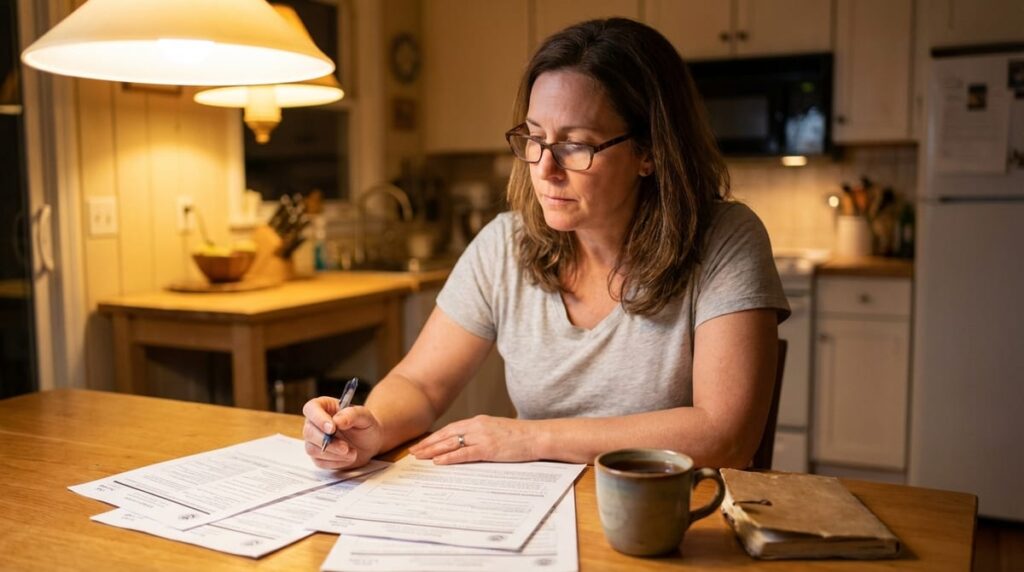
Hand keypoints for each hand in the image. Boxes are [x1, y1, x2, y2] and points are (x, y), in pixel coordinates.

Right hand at [302, 396, 382, 469]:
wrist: (370, 442)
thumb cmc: (365, 425)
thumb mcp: (364, 416)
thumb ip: (351, 415)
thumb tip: (337, 421)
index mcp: (323, 406)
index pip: (311, 408)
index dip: (318, 418)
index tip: (332, 428)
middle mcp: (315, 423)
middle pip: (308, 432)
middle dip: (328, 442)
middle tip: (345, 447)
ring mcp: (314, 440)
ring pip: (312, 449)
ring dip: (333, 453)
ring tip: (352, 452)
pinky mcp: (318, 456)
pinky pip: (320, 462)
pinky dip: (336, 462)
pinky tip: (348, 457)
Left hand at [408, 415, 541, 464]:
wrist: (537, 436)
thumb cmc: (520, 437)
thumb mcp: (497, 431)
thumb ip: (481, 435)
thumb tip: (467, 445)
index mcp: (479, 421)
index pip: (451, 429)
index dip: (434, 437)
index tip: (421, 444)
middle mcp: (477, 426)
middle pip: (446, 435)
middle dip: (428, 444)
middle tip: (413, 452)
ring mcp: (482, 437)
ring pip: (452, 443)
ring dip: (434, 450)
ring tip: (419, 457)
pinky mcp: (489, 449)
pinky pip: (464, 454)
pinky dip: (450, 458)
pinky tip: (439, 462)